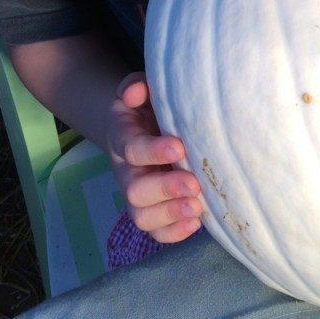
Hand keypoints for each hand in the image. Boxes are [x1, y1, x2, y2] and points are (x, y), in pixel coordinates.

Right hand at [107, 72, 202, 242]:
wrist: (141, 126)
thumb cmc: (147, 106)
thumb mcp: (141, 91)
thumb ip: (137, 86)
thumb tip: (136, 91)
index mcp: (122, 138)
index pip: (131, 148)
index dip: (153, 151)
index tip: (179, 146)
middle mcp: (126, 171)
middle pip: (135, 190)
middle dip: (165, 189)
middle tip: (193, 183)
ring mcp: (137, 195)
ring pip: (142, 217)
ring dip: (170, 214)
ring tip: (197, 207)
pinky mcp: (151, 210)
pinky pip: (155, 232)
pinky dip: (173, 233)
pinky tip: (196, 223)